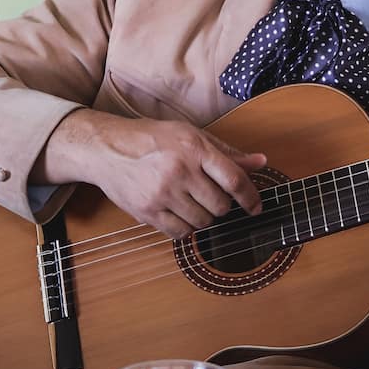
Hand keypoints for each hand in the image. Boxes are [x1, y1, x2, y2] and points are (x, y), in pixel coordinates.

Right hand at [35, 109, 265, 237]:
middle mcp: (179, 170)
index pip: (234, 179)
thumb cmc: (152, 139)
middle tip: (211, 197)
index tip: (255, 206)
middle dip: (222, 206)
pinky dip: (186, 228)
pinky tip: (179, 213)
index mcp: (194, 148)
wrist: (107, 148)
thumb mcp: (191, 135)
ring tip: (192, 202)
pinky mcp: (147, 211)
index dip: (250, 197)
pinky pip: (180, 233)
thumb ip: (226, 152)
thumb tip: (261, 162)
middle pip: (220, 205)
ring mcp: (162, 193)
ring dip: (204, 217)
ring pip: (202, 222)